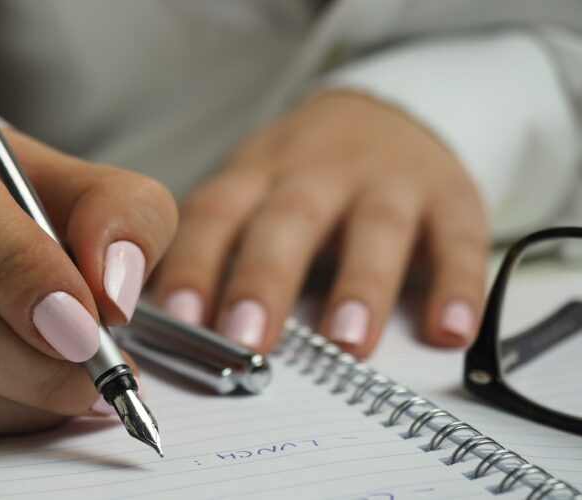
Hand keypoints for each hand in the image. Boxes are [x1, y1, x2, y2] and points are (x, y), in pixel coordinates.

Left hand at [154, 91, 487, 357]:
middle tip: (247, 339)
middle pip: (289, 219)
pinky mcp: (450, 198)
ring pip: (375, 228)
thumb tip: (176, 328)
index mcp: (259, 173)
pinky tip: (450, 330)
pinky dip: (458, 285)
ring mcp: (388, 182)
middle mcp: (320, 172)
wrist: (388, 112)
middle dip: (265, 279)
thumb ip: (220, 246)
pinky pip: (459, 240)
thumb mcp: (254, 188)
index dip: (195, 263)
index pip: (216, 214)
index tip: (180, 319)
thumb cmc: (305, 174)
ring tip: (347, 343)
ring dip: (361, 285)